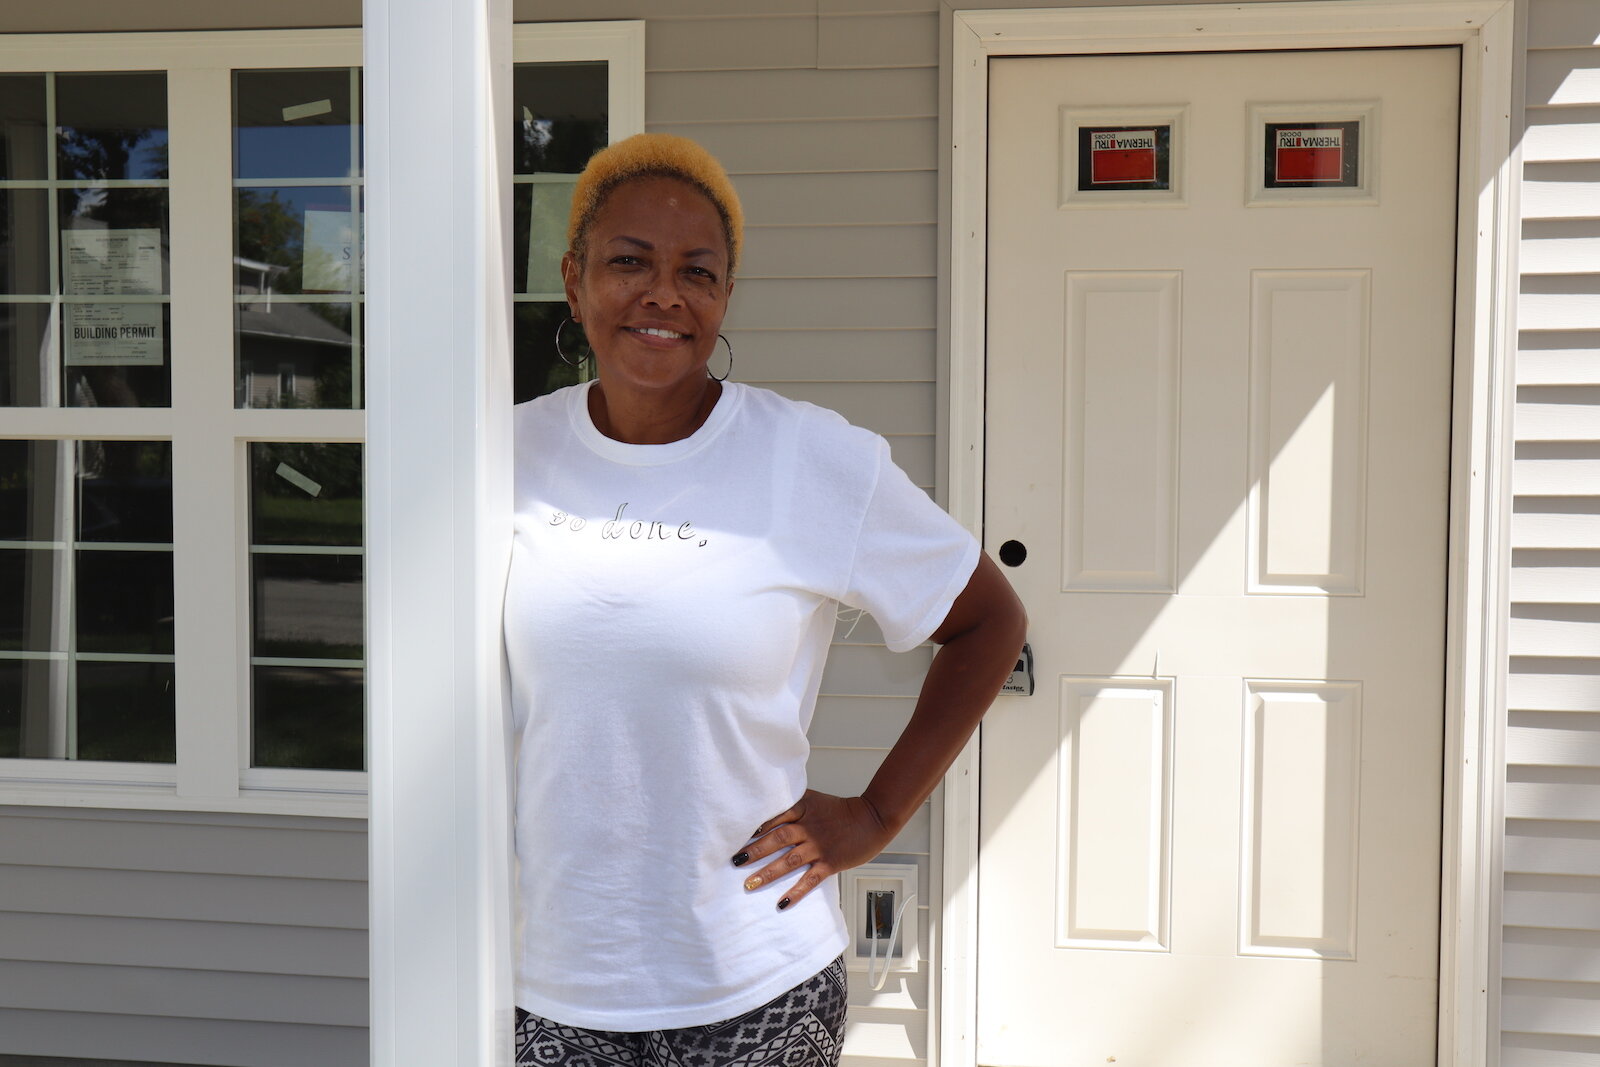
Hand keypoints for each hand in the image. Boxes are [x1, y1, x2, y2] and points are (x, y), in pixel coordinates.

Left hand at [731, 790, 894, 911]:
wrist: (872, 818)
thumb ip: (793, 805)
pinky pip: (810, 879)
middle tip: (735, 861)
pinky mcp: (830, 863)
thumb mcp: (815, 800)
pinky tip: (782, 903)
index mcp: (803, 809)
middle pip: (777, 838)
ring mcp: (819, 846)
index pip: (774, 817)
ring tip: (749, 884)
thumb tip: (767, 811)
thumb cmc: (842, 811)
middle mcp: (808, 827)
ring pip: (789, 860)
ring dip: (768, 873)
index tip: (735, 835)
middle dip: (754, 851)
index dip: (754, 827)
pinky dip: (796, 892)